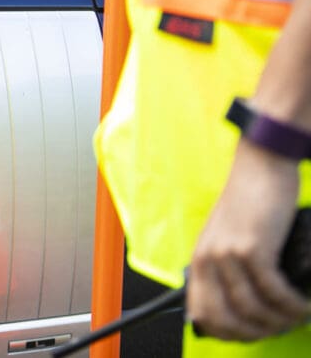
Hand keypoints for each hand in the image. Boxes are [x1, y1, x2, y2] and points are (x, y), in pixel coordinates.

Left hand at [187, 140, 308, 339]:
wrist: (260, 167)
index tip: (253, 334)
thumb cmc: (251, 204)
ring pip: (251, 308)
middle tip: (280, 328)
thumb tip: (243, 310)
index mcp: (200, 260)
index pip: (201, 313)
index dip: (228, 332)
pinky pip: (272, 290)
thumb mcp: (228, 239)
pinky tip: (302, 304)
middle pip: (225, 318)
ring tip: (297, 316)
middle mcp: (208, 259)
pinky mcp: (251, 247)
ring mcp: (227, 253)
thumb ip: (228, 270)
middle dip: (256, 332)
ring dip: (279, 320)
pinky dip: (291, 304)